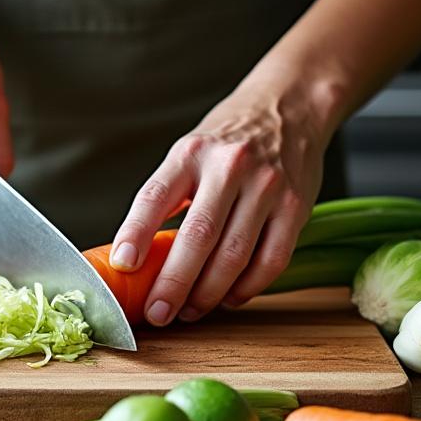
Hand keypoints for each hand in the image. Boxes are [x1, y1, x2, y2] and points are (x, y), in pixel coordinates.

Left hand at [109, 84, 332, 324]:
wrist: (290, 108)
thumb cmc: (228, 140)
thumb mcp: (189, 152)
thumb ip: (167, 196)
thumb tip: (134, 256)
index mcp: (191, 153)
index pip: (155, 196)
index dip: (136, 233)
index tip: (123, 265)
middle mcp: (230, 166)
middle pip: (198, 236)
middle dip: (174, 283)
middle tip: (158, 313)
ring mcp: (267, 187)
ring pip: (234, 254)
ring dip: (209, 293)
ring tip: (189, 311)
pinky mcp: (296, 206)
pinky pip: (271, 260)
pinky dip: (248, 287)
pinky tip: (229, 298)